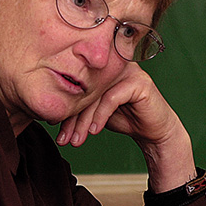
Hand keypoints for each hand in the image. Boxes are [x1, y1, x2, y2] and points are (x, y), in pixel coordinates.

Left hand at [56, 63, 180, 147]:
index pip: (77, 87)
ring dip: (83, 121)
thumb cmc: (125, 119)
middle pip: (85, 91)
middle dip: (72, 118)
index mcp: (102, 68)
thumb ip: (80, 106)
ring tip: (76, 140)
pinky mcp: (139, 82)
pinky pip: (111, 98)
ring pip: (96, 95)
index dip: (66, 110)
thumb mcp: (96, 112)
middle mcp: (114, 66)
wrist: (154, 132)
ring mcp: (128, 71)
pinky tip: (94, 131)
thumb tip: (51, 111)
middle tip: (64, 139)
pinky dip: (100, 116)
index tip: (55, 129)